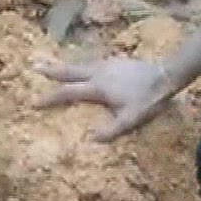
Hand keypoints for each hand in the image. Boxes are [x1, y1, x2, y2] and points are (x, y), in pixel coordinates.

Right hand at [34, 56, 171, 141]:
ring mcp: (106, 64)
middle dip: (51, 71)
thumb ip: (111, 130)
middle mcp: (98, 72)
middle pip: (69, 71)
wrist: (166, 75)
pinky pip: (92, 61)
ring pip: (80, 63)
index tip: (35, 102)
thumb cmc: (148, 99)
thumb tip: (91, 139)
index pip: (68, 92)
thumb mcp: (130, 119)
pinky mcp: (116, 61)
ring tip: (54, 65)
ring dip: (65, 65)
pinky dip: (81, 64)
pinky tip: (84, 66)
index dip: (50, 98)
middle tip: (34, 67)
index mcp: (97, 87)